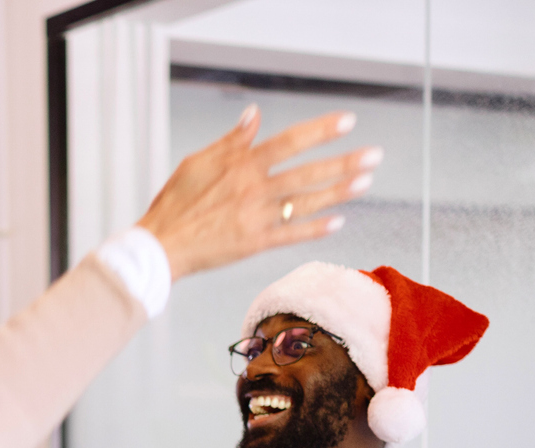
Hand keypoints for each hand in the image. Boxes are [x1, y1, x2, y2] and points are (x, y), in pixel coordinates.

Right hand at [136, 108, 381, 278]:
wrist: (160, 245)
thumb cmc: (174, 202)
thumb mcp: (197, 161)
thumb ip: (231, 140)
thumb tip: (254, 115)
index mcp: (240, 164)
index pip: (289, 141)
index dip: (320, 130)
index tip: (346, 122)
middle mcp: (253, 189)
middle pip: (307, 172)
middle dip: (344, 162)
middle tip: (374, 155)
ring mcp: (256, 217)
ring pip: (306, 201)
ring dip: (338, 191)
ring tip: (365, 181)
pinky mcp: (254, 243)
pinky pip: (291, 233)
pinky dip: (315, 228)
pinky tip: (338, 220)